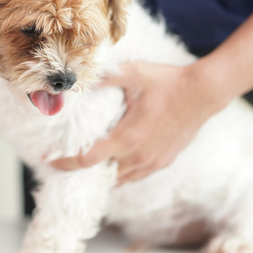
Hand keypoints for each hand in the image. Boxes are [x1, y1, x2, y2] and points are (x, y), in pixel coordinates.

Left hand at [50, 62, 229, 183]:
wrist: (204, 92)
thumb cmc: (168, 82)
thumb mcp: (133, 72)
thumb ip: (105, 77)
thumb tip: (81, 79)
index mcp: (127, 138)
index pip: (87, 160)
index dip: (65, 163)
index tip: (48, 161)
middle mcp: (139, 156)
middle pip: (101, 175)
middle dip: (82, 172)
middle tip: (65, 163)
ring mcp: (153, 162)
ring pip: (120, 179)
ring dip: (103, 175)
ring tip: (86, 166)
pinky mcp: (164, 161)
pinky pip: (136, 175)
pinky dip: (121, 173)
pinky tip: (114, 163)